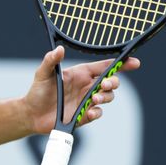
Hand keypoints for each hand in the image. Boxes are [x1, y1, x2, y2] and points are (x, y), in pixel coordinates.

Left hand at [22, 46, 140, 133]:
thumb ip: (50, 61)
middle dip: (114, 82)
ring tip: (94, 98)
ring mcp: (86, 101)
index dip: (120, 64)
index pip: (104, 66)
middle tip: (105, 84)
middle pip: (111, 82)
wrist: (32, 114)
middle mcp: (86, 86)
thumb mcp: (42, 74)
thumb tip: (59, 49)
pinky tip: (89, 113)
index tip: (134, 62)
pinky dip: (96, 113)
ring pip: (108, 97)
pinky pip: (97, 113)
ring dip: (105, 97)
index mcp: (80, 74)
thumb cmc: (38, 91)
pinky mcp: (83, 116)